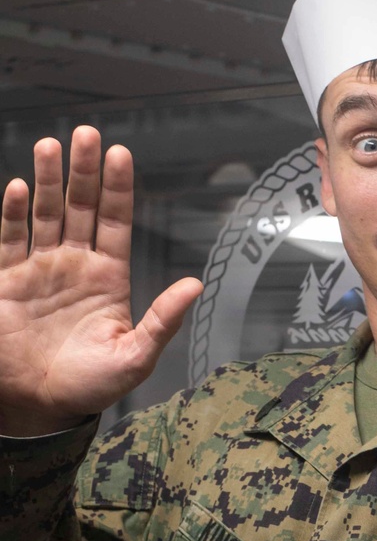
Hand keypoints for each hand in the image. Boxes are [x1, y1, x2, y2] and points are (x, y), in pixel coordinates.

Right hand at [0, 126, 202, 434]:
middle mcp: (75, 265)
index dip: (118, 188)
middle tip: (86, 134)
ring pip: (45, 213)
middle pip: (81, 206)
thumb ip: (162, 320)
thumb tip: (194, 285)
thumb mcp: (134, 357)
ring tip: (50, 146)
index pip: (115, 222)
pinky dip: (12, 213)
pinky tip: (18, 189)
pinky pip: (9, 238)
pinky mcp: (7, 280)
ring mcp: (39, 269)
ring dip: (47, 180)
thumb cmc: (90, 386)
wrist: (39, 407)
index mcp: (109, 278)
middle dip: (84, 171)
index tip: (121, 153)